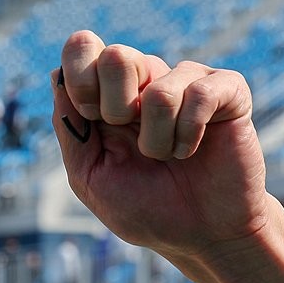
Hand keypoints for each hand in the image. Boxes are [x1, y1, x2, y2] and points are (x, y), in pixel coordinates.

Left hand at [53, 31, 271, 261]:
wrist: (199, 235)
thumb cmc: (145, 208)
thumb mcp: (90, 178)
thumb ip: (71, 130)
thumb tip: (56, 75)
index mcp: (107, 93)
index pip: (82, 47)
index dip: (80, 81)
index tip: (93, 118)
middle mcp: (145, 78)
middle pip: (117, 55)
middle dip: (117, 110)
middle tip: (134, 142)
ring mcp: (186, 80)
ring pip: (157, 92)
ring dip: (157, 141)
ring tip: (167, 157)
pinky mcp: (227, 89)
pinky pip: (198, 95)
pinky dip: (188, 136)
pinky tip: (192, 150)